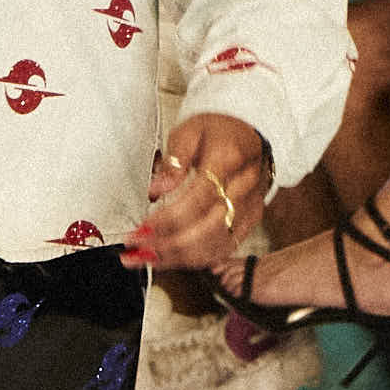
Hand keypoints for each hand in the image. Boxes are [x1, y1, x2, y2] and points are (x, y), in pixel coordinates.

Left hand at [122, 108, 273, 271]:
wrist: (249, 132)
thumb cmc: (218, 130)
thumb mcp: (189, 131)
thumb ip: (174, 161)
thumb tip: (156, 190)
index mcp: (228, 160)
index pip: (198, 199)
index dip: (168, 220)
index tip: (141, 229)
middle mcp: (244, 187)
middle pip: (209, 229)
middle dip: (170, 246)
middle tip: (138, 250)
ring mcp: (251, 206)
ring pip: (217, 245)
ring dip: (180, 258)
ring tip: (149, 259)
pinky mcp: (251, 219)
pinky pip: (226, 248)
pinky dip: (198, 259)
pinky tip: (174, 260)